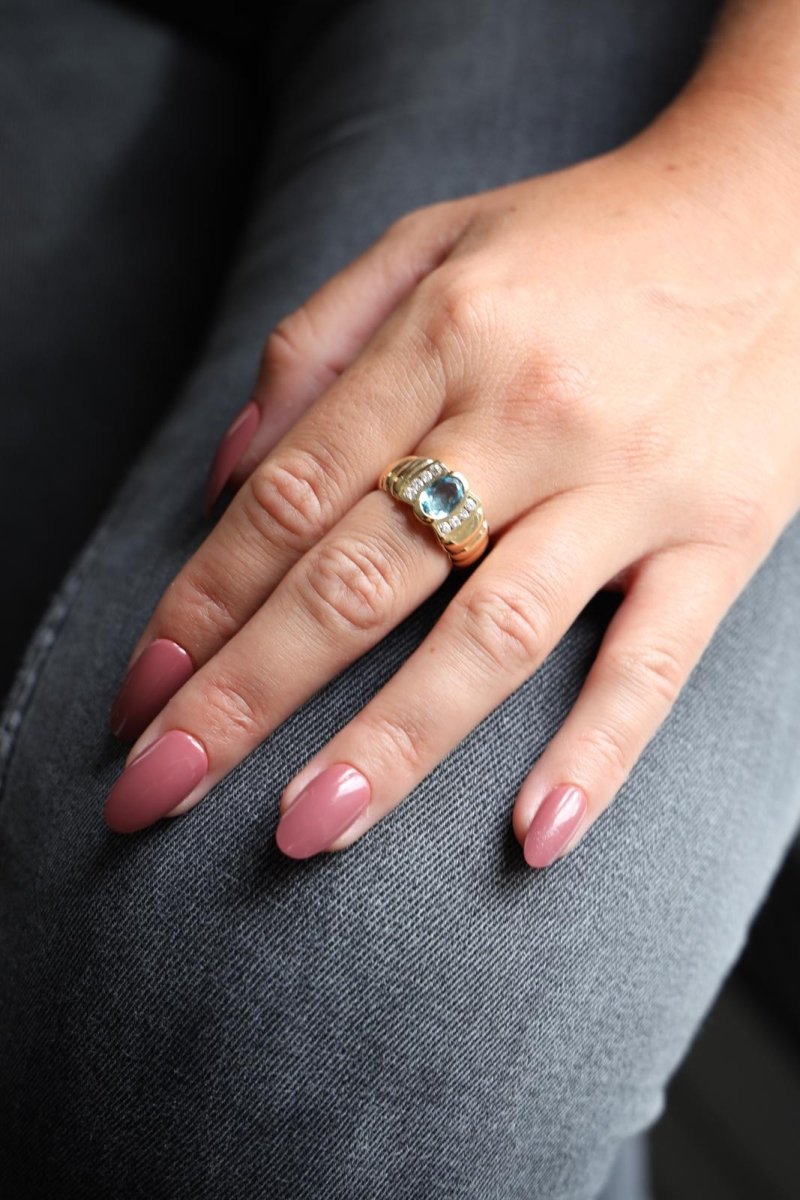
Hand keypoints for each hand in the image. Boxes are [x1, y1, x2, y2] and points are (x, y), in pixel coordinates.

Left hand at [103, 89, 799, 866]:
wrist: (778, 212)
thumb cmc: (587, 237)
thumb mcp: (435, 241)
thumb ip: (319, 341)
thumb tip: (227, 470)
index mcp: (444, 335)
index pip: (291, 495)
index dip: (203, 601)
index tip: (142, 693)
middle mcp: (527, 412)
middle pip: (363, 575)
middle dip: (250, 691)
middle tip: (163, 787)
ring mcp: (628, 482)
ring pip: (493, 632)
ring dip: (393, 740)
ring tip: (308, 829)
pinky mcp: (717, 534)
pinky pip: (653, 660)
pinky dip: (595, 752)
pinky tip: (534, 836)